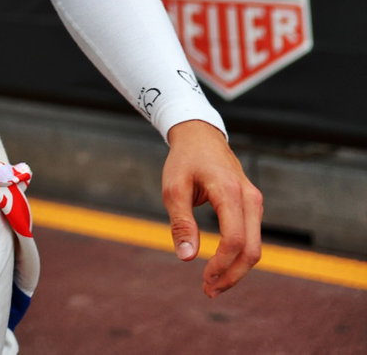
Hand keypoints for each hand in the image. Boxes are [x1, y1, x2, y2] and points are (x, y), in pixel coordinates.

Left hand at [163, 119, 262, 296]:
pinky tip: (221, 267)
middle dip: (232, 275)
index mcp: (229, 192)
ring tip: (212, 285)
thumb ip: (181, 223)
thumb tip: (187, 258)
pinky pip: (251, 238)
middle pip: (252, 250)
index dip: (221, 264)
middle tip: (209, 292)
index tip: (203, 279)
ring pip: (255, 247)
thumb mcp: (173, 188)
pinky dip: (238, 256)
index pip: (234, 239)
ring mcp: (255, 203)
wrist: (200, 137)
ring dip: (237, 270)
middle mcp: (250, 199)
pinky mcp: (253, 207)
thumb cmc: (184, 161)